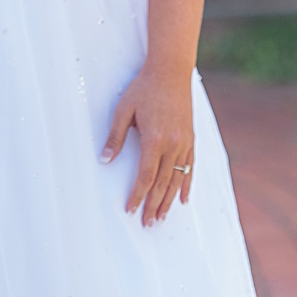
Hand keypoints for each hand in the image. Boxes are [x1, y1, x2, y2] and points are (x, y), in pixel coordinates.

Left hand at [101, 63, 194, 227]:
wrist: (171, 71)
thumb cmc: (144, 88)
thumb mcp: (124, 110)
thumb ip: (115, 137)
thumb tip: (105, 161)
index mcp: (154, 139)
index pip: (145, 176)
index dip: (138, 195)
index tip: (130, 209)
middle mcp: (172, 145)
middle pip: (162, 183)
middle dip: (153, 205)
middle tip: (147, 224)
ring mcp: (184, 143)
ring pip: (177, 179)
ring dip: (169, 201)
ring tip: (162, 218)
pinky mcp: (191, 139)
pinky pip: (190, 168)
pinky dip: (186, 185)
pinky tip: (183, 199)